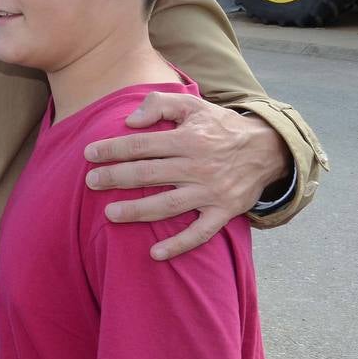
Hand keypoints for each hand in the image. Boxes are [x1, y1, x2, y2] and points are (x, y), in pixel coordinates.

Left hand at [83, 92, 288, 260]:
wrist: (268, 149)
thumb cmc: (220, 126)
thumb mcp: (193, 104)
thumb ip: (160, 105)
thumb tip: (130, 121)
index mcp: (188, 139)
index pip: (142, 145)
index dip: (113, 149)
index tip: (89, 154)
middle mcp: (198, 166)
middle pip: (149, 174)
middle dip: (116, 178)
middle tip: (90, 182)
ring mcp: (211, 192)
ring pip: (168, 205)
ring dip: (137, 211)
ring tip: (110, 214)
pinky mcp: (224, 212)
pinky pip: (200, 233)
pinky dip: (179, 245)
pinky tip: (155, 253)